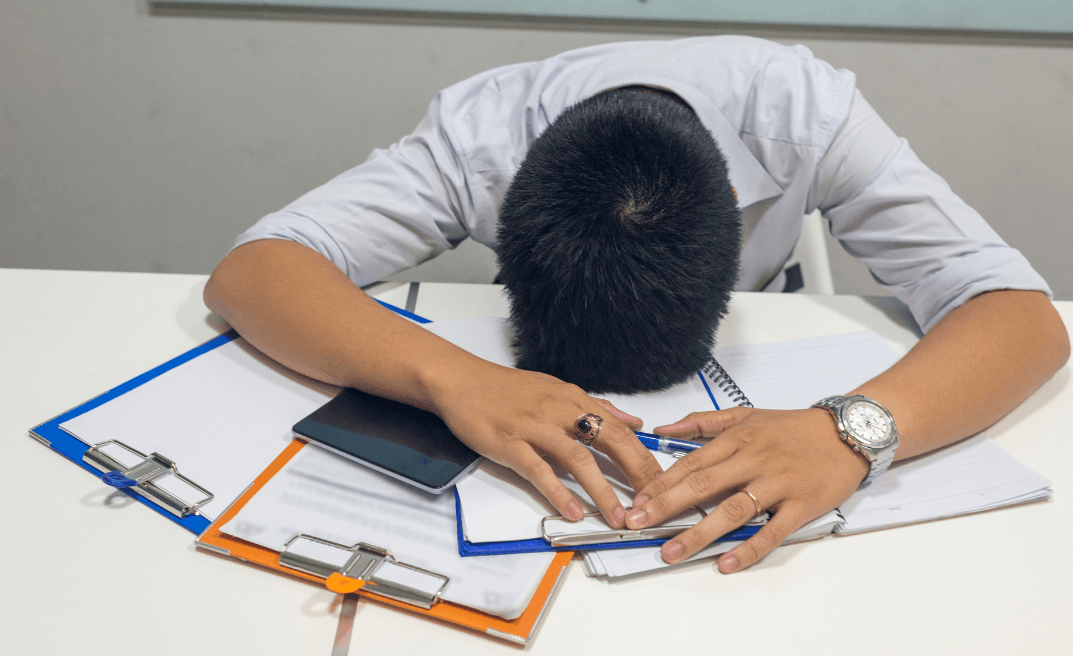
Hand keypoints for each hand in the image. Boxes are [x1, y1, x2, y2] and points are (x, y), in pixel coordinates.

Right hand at [431, 358, 664, 528]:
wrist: (462, 380)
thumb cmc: (507, 389)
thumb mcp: (558, 390)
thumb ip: (597, 407)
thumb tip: (634, 421)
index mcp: (574, 400)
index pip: (621, 429)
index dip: (644, 458)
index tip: (662, 482)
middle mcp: (560, 411)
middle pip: (609, 441)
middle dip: (635, 474)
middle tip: (652, 502)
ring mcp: (535, 427)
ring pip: (578, 458)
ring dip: (601, 490)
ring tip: (618, 516)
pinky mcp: (510, 443)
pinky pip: (539, 470)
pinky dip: (558, 492)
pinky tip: (572, 511)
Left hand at [624, 406, 867, 571]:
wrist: (848, 433)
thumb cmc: (794, 427)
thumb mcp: (746, 414)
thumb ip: (702, 422)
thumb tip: (663, 429)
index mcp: (738, 439)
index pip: (691, 463)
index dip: (661, 483)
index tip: (637, 501)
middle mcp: (753, 460)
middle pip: (703, 485)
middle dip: (666, 507)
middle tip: (638, 524)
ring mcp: (777, 484)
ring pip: (732, 510)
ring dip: (699, 533)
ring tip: (672, 552)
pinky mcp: (800, 505)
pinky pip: (771, 531)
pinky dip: (749, 548)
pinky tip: (727, 562)